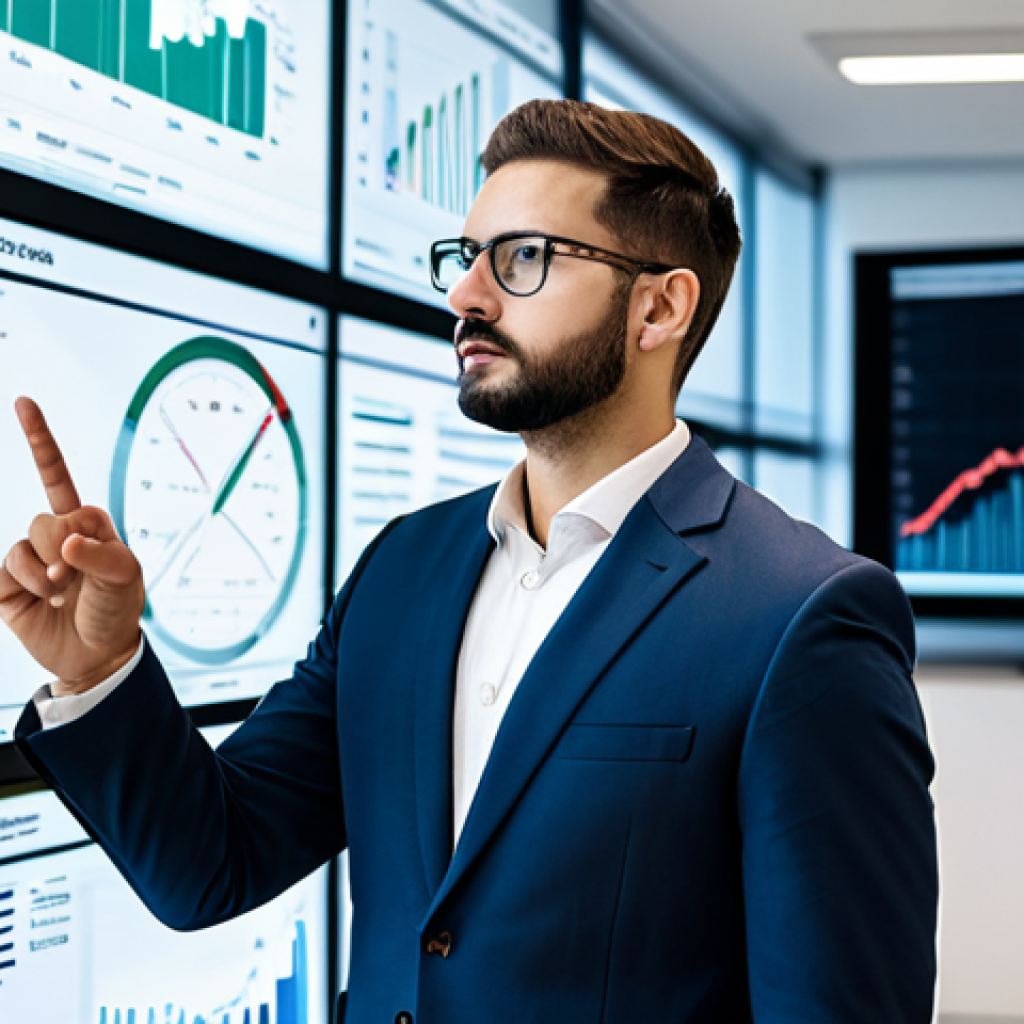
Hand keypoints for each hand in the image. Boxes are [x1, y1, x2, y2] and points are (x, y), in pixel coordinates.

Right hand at [0, 398, 144, 694]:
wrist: (96, 655)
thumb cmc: (117, 609)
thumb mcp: (126, 578)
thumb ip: (102, 554)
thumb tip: (66, 542)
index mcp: (87, 521)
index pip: (57, 475)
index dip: (38, 439)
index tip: (22, 402)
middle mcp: (56, 533)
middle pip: (47, 519)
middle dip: (66, 551)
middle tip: (79, 577)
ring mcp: (30, 557)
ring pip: (27, 543)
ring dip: (48, 573)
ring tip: (64, 593)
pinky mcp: (7, 582)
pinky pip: (7, 567)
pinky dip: (27, 584)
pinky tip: (42, 600)